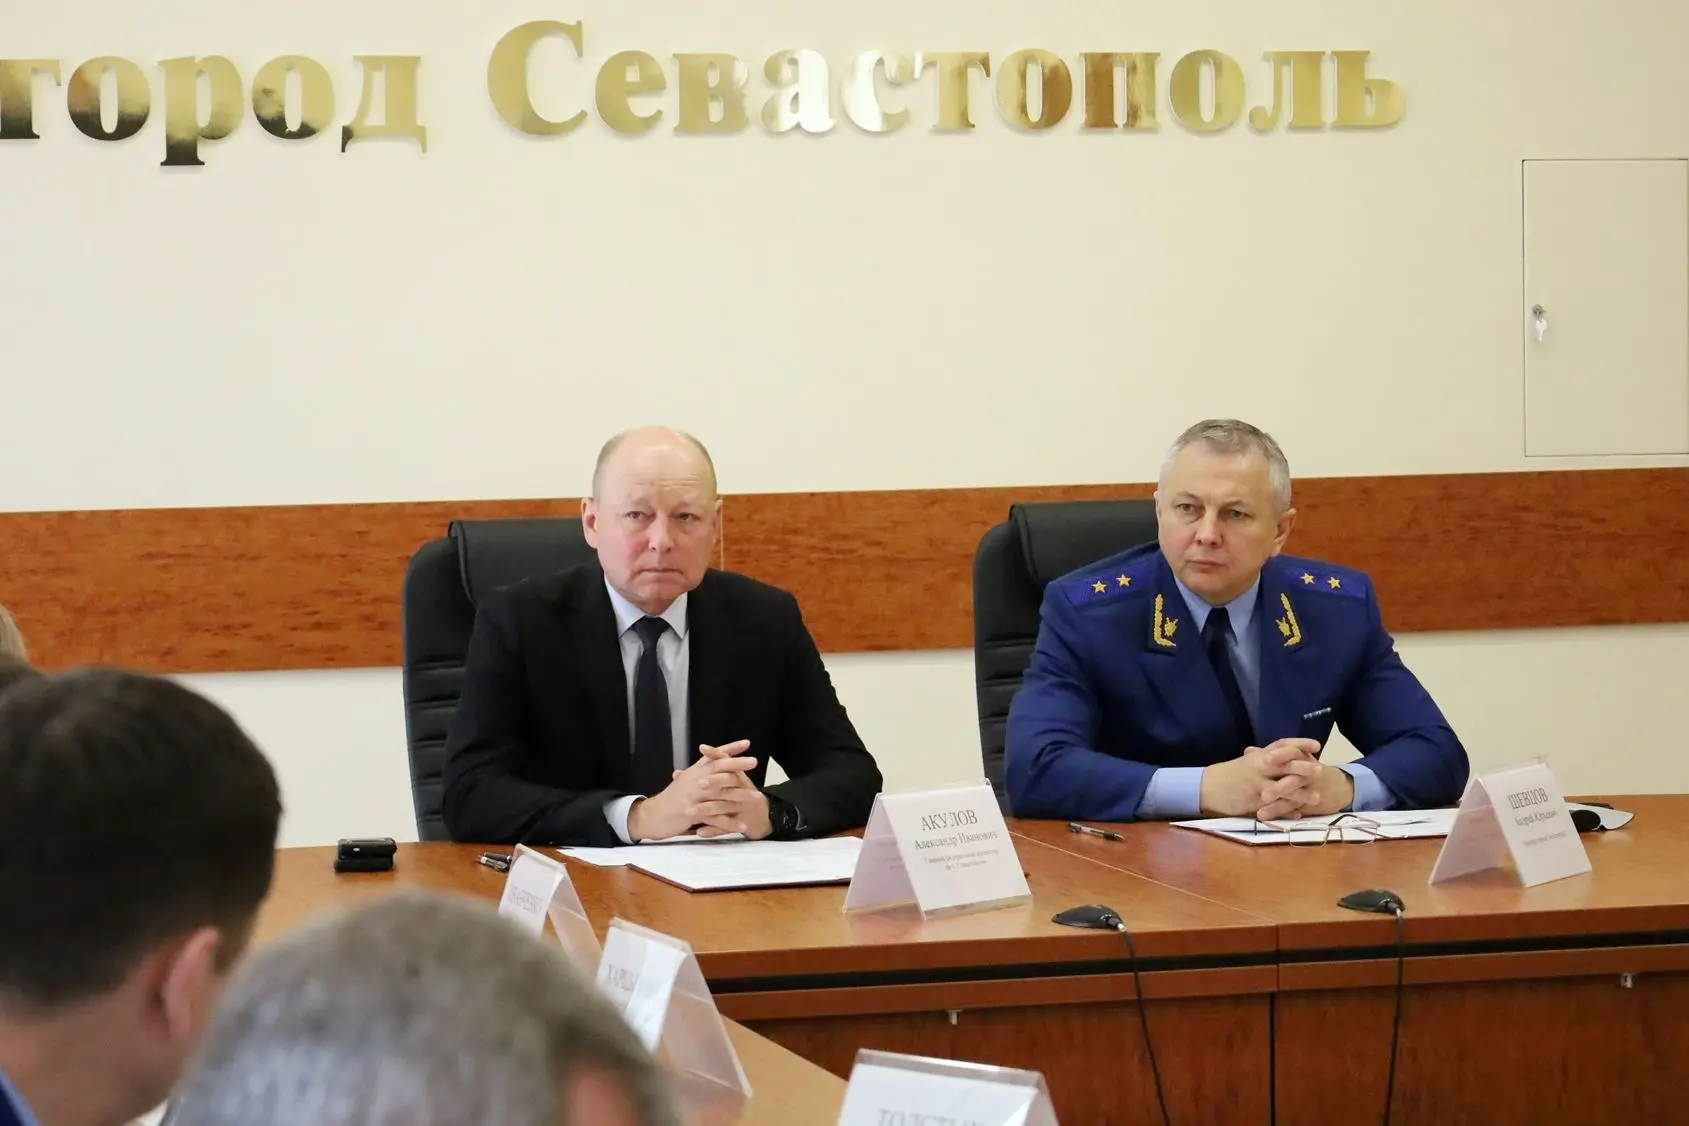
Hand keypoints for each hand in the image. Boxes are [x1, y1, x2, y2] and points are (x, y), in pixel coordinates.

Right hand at [627, 742, 757, 840]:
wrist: (653, 815)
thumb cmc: (672, 798)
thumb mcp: (685, 780)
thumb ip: (700, 771)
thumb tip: (713, 758)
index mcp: (695, 772)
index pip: (714, 756)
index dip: (730, 749)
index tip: (746, 743)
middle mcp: (695, 781)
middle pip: (719, 769)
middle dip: (738, 764)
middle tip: (754, 761)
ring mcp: (694, 797)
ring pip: (722, 794)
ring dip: (741, 796)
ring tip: (757, 797)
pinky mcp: (693, 813)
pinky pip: (715, 818)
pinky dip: (729, 823)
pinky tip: (742, 826)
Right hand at [1198, 739, 1322, 818]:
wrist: (1207, 787)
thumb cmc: (1229, 774)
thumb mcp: (1247, 762)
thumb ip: (1264, 757)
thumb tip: (1281, 752)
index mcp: (1258, 756)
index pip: (1282, 745)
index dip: (1300, 744)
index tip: (1317, 745)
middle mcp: (1259, 767)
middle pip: (1286, 764)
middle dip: (1305, 767)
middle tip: (1321, 770)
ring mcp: (1257, 784)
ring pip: (1284, 787)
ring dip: (1301, 793)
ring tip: (1317, 797)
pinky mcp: (1254, 801)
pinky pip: (1275, 806)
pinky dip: (1287, 810)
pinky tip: (1299, 814)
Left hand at [1255, 758, 1355, 820]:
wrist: (1340, 786)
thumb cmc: (1309, 770)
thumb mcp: (1294, 759)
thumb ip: (1270, 756)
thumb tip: (1248, 750)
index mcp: (1300, 758)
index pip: (1290, 753)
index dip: (1279, 756)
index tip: (1263, 758)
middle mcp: (1307, 773)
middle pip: (1293, 779)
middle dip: (1278, 788)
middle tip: (1262, 795)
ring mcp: (1311, 790)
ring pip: (1294, 798)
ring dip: (1278, 806)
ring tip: (1261, 814)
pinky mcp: (1312, 804)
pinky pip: (1299, 810)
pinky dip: (1287, 815)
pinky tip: (1274, 821)